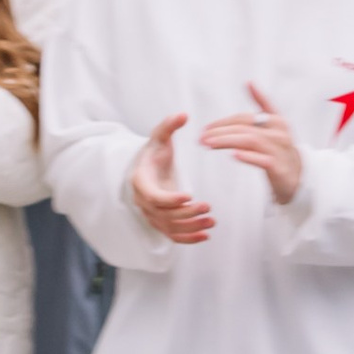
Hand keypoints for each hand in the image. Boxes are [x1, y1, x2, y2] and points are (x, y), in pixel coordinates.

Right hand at [129, 110, 214, 244]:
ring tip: (212, 221)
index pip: (154, 196)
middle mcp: (144, 202)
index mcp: (141, 181)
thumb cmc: (154, 153)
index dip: (170, 199)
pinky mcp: (161, 222)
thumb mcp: (159, 137)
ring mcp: (152, 214)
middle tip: (208, 207)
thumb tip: (183, 114)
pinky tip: (207, 235)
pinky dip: (189, 239)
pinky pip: (173, 235)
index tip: (189, 195)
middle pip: (165, 215)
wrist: (146, 169)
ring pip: (170, 228)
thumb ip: (169, 126)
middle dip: (187, 214)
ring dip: (191, 228)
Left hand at [201, 78, 302, 207]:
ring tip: (209, 145)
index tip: (205, 129)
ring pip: (250, 141)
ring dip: (227, 141)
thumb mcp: (274, 123)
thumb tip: (248, 82)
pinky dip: (248, 157)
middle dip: (220, 132)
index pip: (243, 118)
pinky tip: (234, 155)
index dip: (223, 122)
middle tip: (201, 138)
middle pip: (244, 128)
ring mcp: (280, 150)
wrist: (298, 175)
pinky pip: (263, 160)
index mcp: (276, 120)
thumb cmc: (280, 148)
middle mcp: (279, 133)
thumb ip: (262, 102)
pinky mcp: (279, 168)